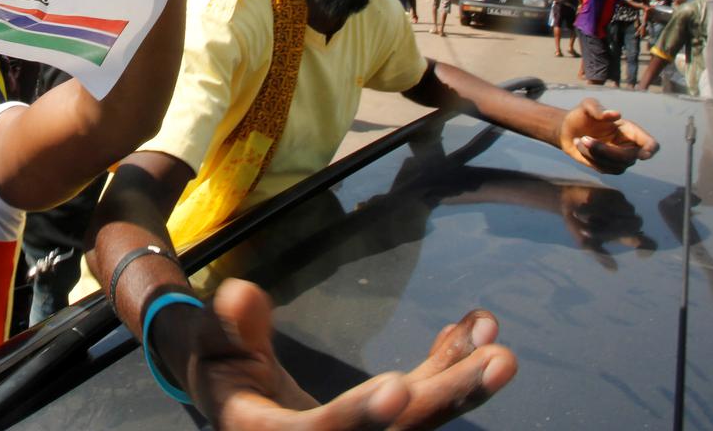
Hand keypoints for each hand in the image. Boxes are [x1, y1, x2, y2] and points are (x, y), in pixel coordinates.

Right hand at [175, 280, 514, 429]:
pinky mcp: (387, 420)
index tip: (399, 386)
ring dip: (462, 378)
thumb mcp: (211, 347)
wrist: (235, 397)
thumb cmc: (218, 367)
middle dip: (447, 394)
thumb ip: (227, 327)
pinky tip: (478, 327)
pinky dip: (450, 363)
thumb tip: (240, 294)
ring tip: (500, 343)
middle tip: (497, 360)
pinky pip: (424, 395)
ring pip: (421, 416)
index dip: (360, 416)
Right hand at [555, 184, 655, 270]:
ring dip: (609, 215)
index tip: (641, 253)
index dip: (648, 246)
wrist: (567, 202)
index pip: (644, 241)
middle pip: (636, 225)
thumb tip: (615, 271)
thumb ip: (601, 255)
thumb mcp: (586, 243)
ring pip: (629, 212)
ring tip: (587, 215)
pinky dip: (606, 206)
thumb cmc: (577, 225)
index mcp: (621, 235)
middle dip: (619, 227)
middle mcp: (626, 221)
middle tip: (600, 226)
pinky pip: (620, 201)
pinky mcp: (618, 196)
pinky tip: (589, 204)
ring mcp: (623, 208)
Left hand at [558, 97, 658, 173]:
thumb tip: (616, 114)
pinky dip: (589, 158)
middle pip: (629, 158)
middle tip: (584, 138)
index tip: (643, 154)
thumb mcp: (586, 106)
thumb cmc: (581, 115)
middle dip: (606, 151)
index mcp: (630, 131)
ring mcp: (620, 160)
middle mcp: (629, 147)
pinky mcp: (608, 168)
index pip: (650, 144)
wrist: (567, 130)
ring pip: (616, 166)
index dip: (650, 149)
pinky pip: (603, 169)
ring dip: (594, 154)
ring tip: (579, 139)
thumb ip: (597, 108)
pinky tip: (579, 146)